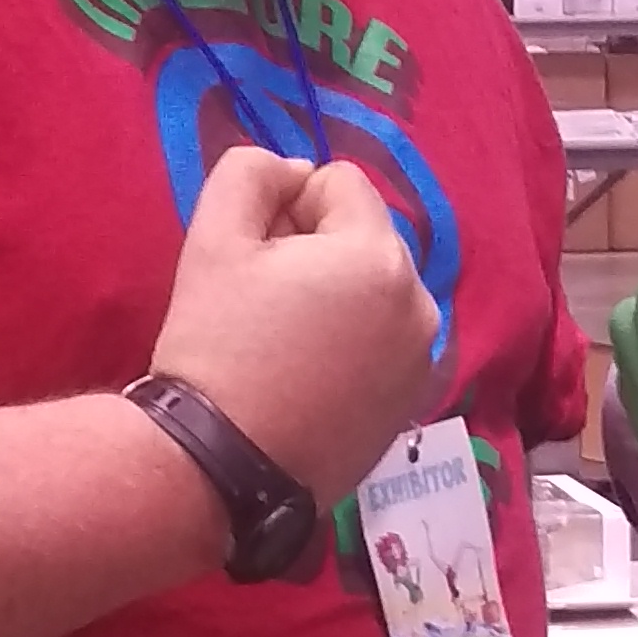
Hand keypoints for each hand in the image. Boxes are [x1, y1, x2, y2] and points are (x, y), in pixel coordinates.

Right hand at [149, 143, 439, 505]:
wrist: (224, 466)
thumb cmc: (216, 346)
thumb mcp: (213, 238)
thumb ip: (251, 172)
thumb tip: (293, 170)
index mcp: (380, 256)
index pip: (339, 182)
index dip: (287, 204)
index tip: (254, 256)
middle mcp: (421, 304)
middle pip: (364, 237)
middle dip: (317, 251)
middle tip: (263, 303)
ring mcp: (424, 360)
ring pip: (375, 290)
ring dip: (337, 296)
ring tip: (285, 343)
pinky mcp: (413, 404)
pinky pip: (384, 342)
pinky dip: (354, 344)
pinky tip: (308, 378)